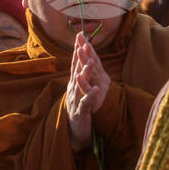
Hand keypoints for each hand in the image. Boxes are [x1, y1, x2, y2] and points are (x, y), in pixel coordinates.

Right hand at [65, 33, 109, 151]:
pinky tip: (96, 90)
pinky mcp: (80, 112)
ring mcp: (75, 101)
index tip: (80, 36)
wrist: (74, 132)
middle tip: (82, 44)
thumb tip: (82, 59)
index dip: (77, 50)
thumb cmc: (78, 109)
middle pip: (76, 71)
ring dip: (84, 74)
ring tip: (89, 63)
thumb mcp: (79, 91)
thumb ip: (80, 76)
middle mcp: (72, 90)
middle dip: (79, 57)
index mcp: (73, 84)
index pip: (75, 64)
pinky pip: (86, 103)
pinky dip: (90, 96)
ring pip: (80, 85)